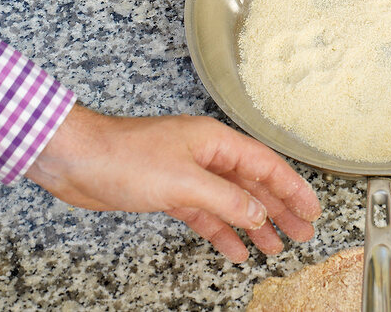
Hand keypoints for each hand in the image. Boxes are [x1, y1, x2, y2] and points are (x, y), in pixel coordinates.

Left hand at [26, 105, 320, 261]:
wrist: (79, 160)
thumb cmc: (126, 157)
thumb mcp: (183, 181)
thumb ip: (225, 198)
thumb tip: (257, 212)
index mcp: (216, 141)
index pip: (266, 165)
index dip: (292, 188)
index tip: (312, 209)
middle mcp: (207, 154)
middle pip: (253, 183)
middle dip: (279, 209)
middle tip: (302, 233)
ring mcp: (188, 173)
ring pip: (232, 201)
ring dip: (254, 224)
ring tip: (275, 247)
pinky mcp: (169, 192)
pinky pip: (206, 214)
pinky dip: (222, 231)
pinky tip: (234, 249)